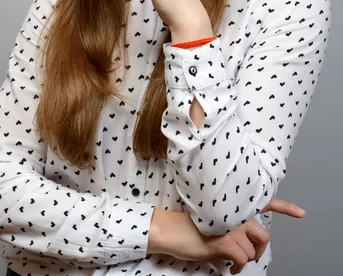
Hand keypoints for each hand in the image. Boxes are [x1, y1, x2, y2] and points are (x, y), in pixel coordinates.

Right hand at [148, 197, 305, 272]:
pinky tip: (228, 267)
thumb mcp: (211, 220)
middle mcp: (234, 211)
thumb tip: (239, 245)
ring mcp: (230, 224)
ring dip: (244, 260)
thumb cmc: (187, 225)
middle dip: (259, 251)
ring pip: (252, 251)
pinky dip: (237, 267)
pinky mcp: (224, 240)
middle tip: (249, 256)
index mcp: (232, 204)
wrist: (169, 228)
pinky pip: (242, 260)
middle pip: (263, 235)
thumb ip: (229, 225)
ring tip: (232, 262)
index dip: (284, 207)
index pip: (263, 202)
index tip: (300, 213)